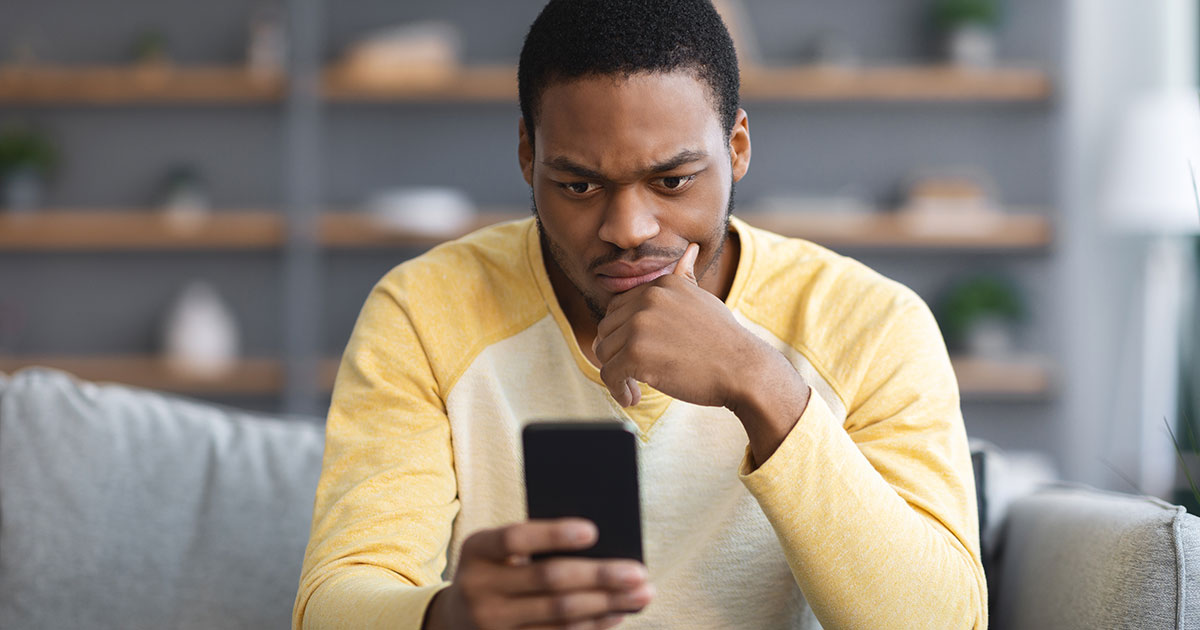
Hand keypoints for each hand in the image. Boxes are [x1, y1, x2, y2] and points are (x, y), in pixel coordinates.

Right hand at [424, 519, 653, 629]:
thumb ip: (534, 545)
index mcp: (477, 550)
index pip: (516, 539)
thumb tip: (602, 546)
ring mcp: (492, 625)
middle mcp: (479, 589)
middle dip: (600, 576)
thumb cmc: (495, 570)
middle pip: (548, 581)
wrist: (454, 619)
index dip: (554, 534)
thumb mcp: (497, 552)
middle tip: (639, 572)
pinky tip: (616, 614)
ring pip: (560, 615)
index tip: (594, 530)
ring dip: (607, 605)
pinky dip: (592, 627)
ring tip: (641, 594)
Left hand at [592, 243, 773, 408]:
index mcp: (661, 285)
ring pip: (604, 352)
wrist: (743, 369)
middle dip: (617, 353)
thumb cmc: (724, 340)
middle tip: (634, 372)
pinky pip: (609, 374)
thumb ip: (685, 277)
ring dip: (617, 374)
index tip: (638, 351)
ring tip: (634, 387)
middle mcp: (648, 299)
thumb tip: (690, 250)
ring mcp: (640, 325)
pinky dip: (617, 390)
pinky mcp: (636, 353)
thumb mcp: (702, 299)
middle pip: (607, 329)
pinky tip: (633, 397)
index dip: (623, 333)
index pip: (619, 307)